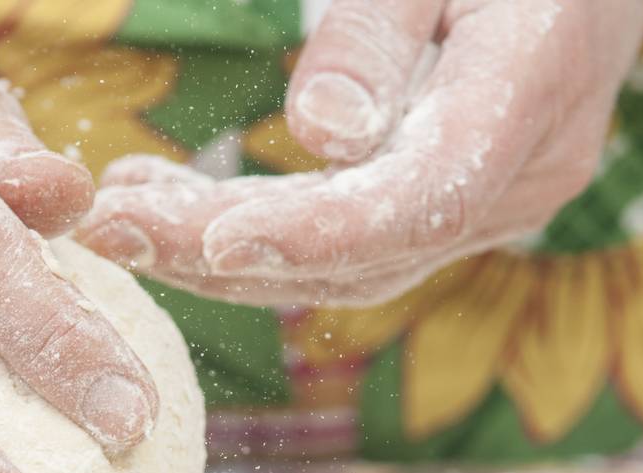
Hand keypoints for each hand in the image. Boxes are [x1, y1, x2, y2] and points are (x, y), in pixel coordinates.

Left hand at [77, 0, 642, 306]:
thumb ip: (378, 35)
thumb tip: (317, 136)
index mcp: (532, 91)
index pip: (415, 199)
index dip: (309, 233)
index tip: (206, 237)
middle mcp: (526, 177)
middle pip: (367, 251)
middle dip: (227, 253)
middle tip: (110, 228)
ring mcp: (502, 203)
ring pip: (357, 267)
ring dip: (232, 258)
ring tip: (125, 219)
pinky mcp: (467, 208)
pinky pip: (364, 247)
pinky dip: (272, 242)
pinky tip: (187, 217)